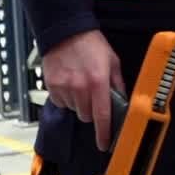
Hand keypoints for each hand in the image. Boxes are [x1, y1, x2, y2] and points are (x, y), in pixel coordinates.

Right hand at [42, 29, 125, 150]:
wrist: (65, 30)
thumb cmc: (90, 43)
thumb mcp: (112, 61)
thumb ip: (118, 84)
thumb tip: (122, 102)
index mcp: (98, 82)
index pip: (102, 117)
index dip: (104, 134)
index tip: (104, 144)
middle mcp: (80, 87)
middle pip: (86, 116)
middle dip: (91, 109)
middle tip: (92, 94)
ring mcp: (64, 87)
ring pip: (74, 110)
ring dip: (78, 102)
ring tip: (79, 84)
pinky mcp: (52, 86)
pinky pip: (61, 102)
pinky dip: (65, 97)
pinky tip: (69, 82)